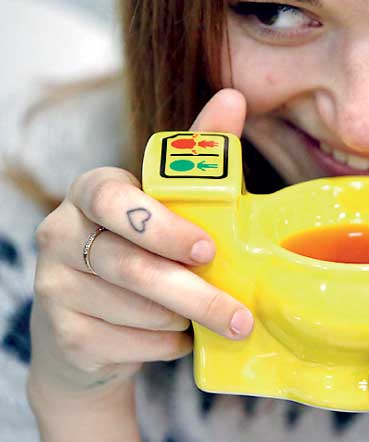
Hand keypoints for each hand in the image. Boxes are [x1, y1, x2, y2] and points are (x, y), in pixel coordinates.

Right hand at [28, 89, 253, 406]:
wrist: (92, 329)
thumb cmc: (142, 250)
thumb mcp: (167, 202)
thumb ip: (196, 154)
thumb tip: (233, 96)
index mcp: (91, 192)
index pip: (114, 199)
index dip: (162, 227)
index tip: (207, 251)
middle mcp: (60, 233)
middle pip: (133, 266)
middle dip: (196, 295)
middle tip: (240, 315)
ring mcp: (54, 286)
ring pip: (136, 309)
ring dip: (184, 320)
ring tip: (213, 320)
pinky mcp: (62, 334)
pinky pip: (129, 344)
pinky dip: (166, 346)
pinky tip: (178, 337)